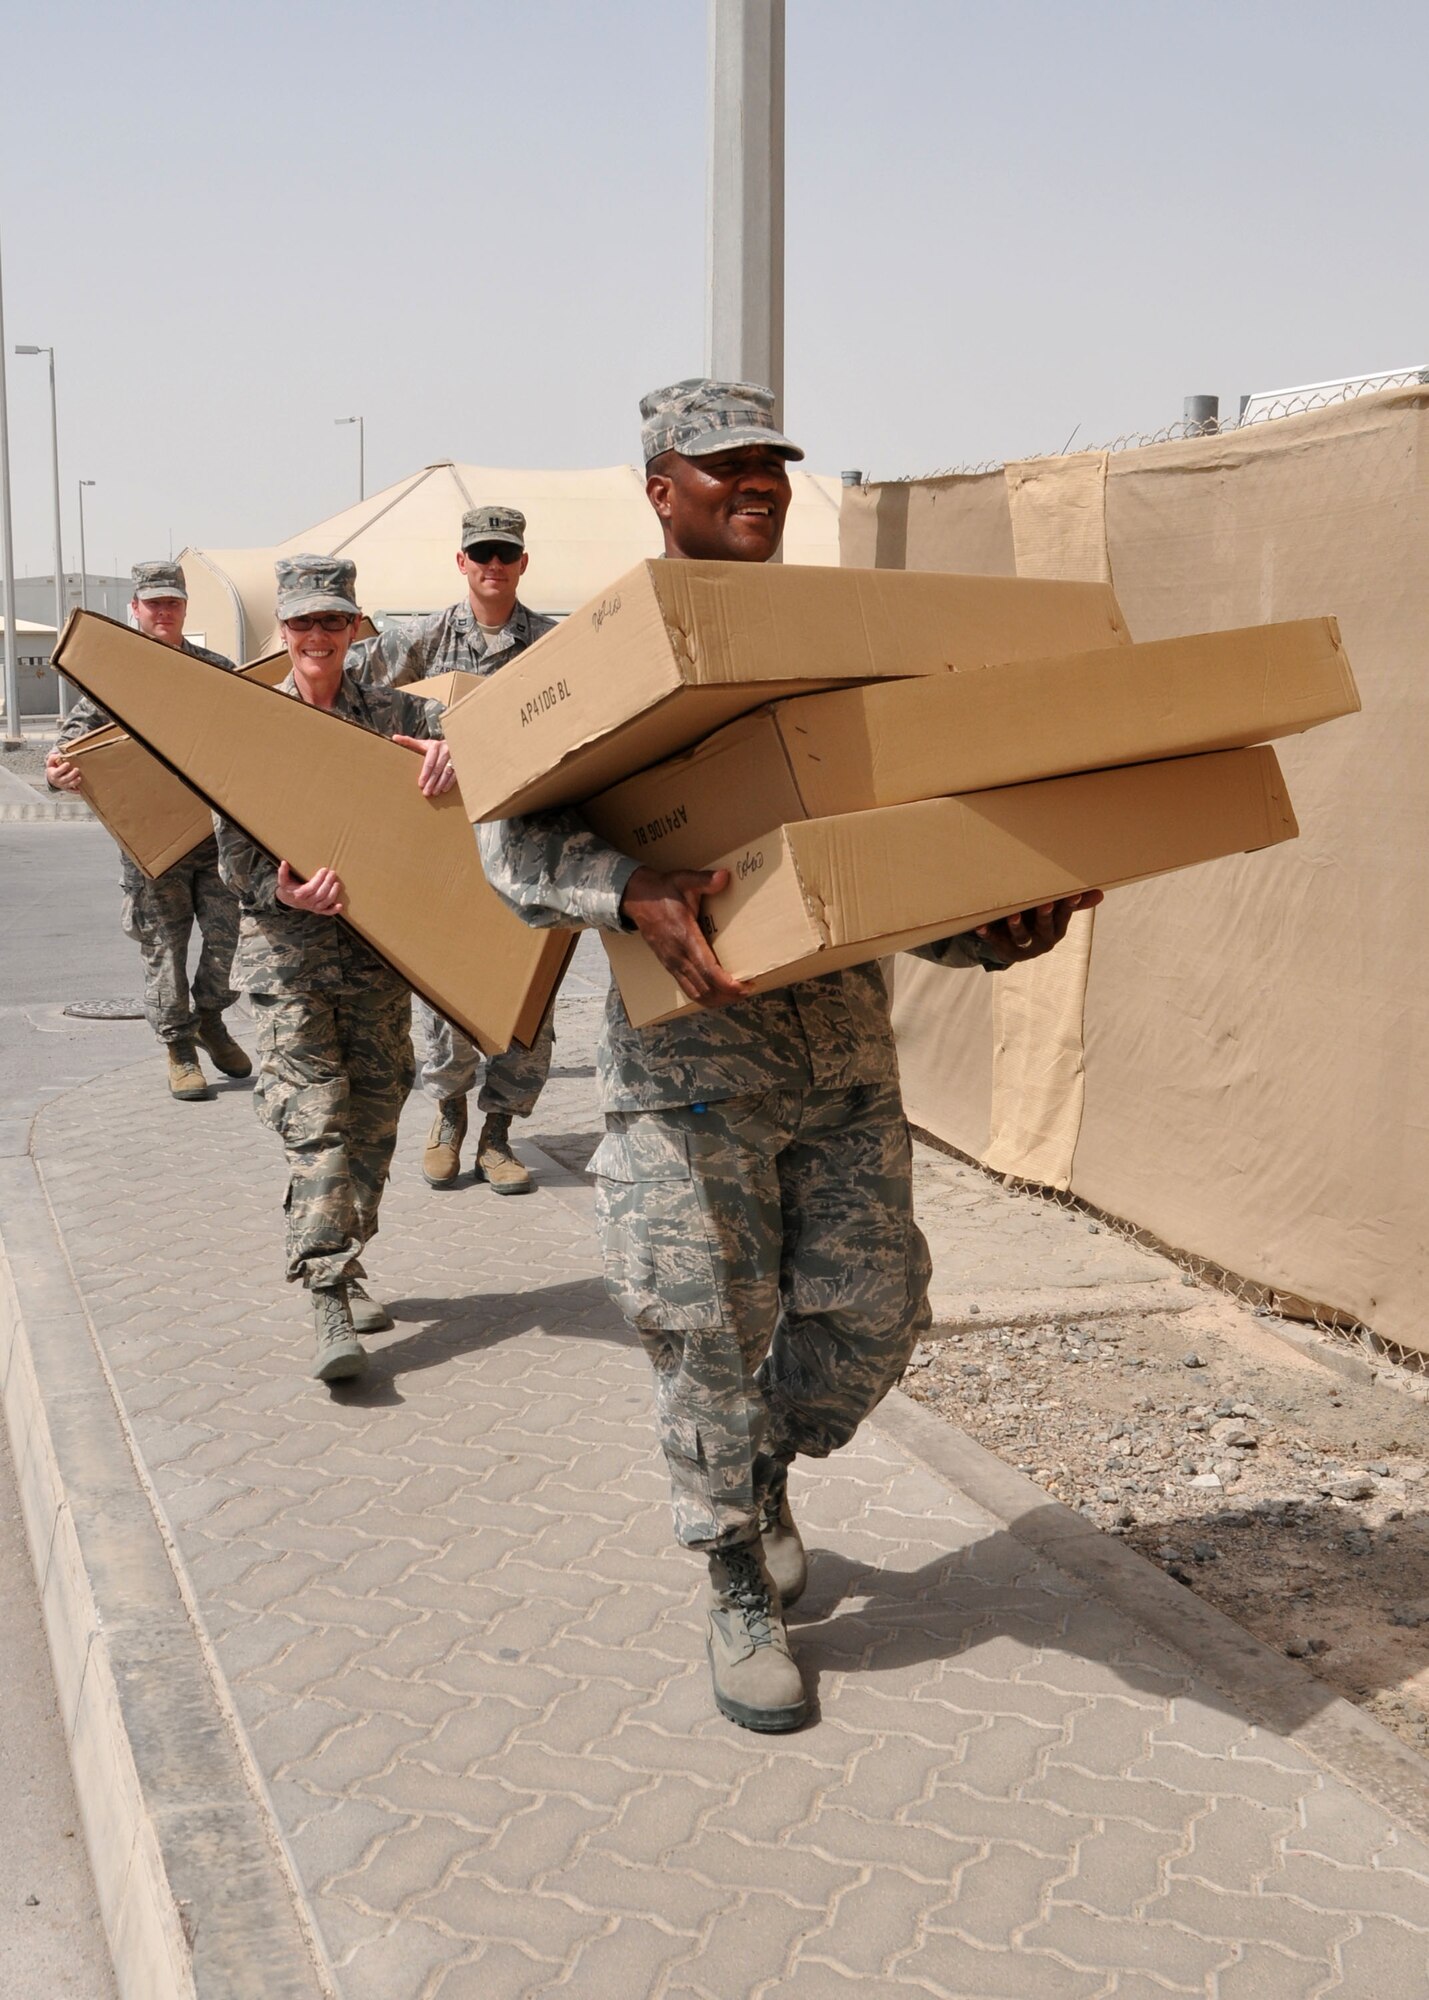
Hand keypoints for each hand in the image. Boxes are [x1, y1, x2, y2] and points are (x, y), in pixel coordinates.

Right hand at [46, 751, 82, 792]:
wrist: (51, 777)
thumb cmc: (53, 768)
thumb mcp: (50, 762)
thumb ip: (52, 758)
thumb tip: (58, 755)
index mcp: (53, 774)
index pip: (58, 772)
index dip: (62, 768)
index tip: (68, 763)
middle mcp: (58, 781)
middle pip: (65, 779)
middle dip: (71, 775)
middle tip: (77, 769)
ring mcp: (62, 785)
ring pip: (69, 785)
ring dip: (75, 782)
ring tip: (79, 778)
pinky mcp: (67, 788)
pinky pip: (71, 791)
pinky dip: (75, 791)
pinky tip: (80, 790)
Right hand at [277, 860, 343, 915]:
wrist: (287, 900)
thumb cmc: (288, 888)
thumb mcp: (283, 880)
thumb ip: (282, 872)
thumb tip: (283, 862)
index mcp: (299, 894)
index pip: (312, 887)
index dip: (319, 879)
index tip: (324, 869)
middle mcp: (307, 902)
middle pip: (320, 894)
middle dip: (328, 883)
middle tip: (332, 873)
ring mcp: (313, 907)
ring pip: (325, 902)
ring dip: (333, 894)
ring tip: (337, 884)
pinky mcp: (318, 910)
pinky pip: (327, 912)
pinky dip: (334, 910)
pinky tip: (340, 905)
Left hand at [392, 734, 455, 796]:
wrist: (453, 743)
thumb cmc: (434, 747)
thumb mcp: (423, 744)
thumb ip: (409, 741)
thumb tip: (394, 737)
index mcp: (435, 745)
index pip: (429, 762)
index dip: (425, 774)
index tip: (420, 784)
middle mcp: (446, 750)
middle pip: (437, 769)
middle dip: (431, 782)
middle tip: (426, 792)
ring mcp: (454, 757)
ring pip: (446, 773)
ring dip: (440, 784)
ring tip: (434, 792)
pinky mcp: (460, 763)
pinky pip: (455, 774)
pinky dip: (449, 782)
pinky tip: (443, 789)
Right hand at [620, 864, 750, 1008]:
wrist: (636, 899)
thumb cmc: (663, 891)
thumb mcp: (683, 880)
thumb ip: (704, 880)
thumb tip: (724, 876)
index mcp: (685, 938)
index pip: (708, 971)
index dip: (727, 984)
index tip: (745, 986)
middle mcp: (678, 956)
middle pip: (705, 989)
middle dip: (728, 996)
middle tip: (749, 990)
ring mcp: (672, 964)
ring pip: (696, 994)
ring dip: (717, 999)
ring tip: (737, 995)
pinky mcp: (669, 966)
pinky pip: (688, 989)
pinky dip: (705, 996)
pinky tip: (718, 993)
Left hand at [975, 890, 1102, 963]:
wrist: (1014, 948)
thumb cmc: (1037, 923)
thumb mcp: (1055, 914)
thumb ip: (1073, 904)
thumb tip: (1100, 894)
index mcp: (1057, 929)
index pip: (1065, 915)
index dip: (1068, 906)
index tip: (1073, 894)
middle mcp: (1043, 940)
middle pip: (1045, 927)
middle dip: (1045, 916)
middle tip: (1044, 904)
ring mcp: (1025, 947)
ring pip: (1022, 937)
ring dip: (1018, 926)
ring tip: (1013, 916)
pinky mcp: (1006, 950)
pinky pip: (996, 941)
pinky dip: (989, 934)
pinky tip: (981, 926)